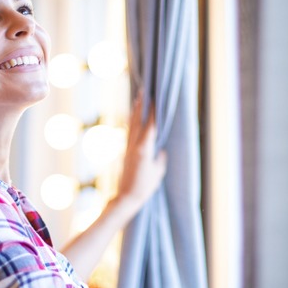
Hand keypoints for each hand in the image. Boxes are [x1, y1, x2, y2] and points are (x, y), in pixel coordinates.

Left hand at [115, 95, 167, 209]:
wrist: (126, 197)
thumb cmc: (145, 186)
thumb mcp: (158, 172)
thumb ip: (160, 157)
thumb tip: (161, 149)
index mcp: (143, 149)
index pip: (149, 126)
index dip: (152, 112)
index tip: (155, 99)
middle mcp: (134, 146)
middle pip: (138, 121)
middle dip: (142, 105)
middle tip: (145, 90)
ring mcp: (129, 148)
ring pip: (132, 125)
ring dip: (135, 111)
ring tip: (138, 97)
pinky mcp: (127, 152)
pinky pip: (130, 132)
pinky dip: (133, 121)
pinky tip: (133, 116)